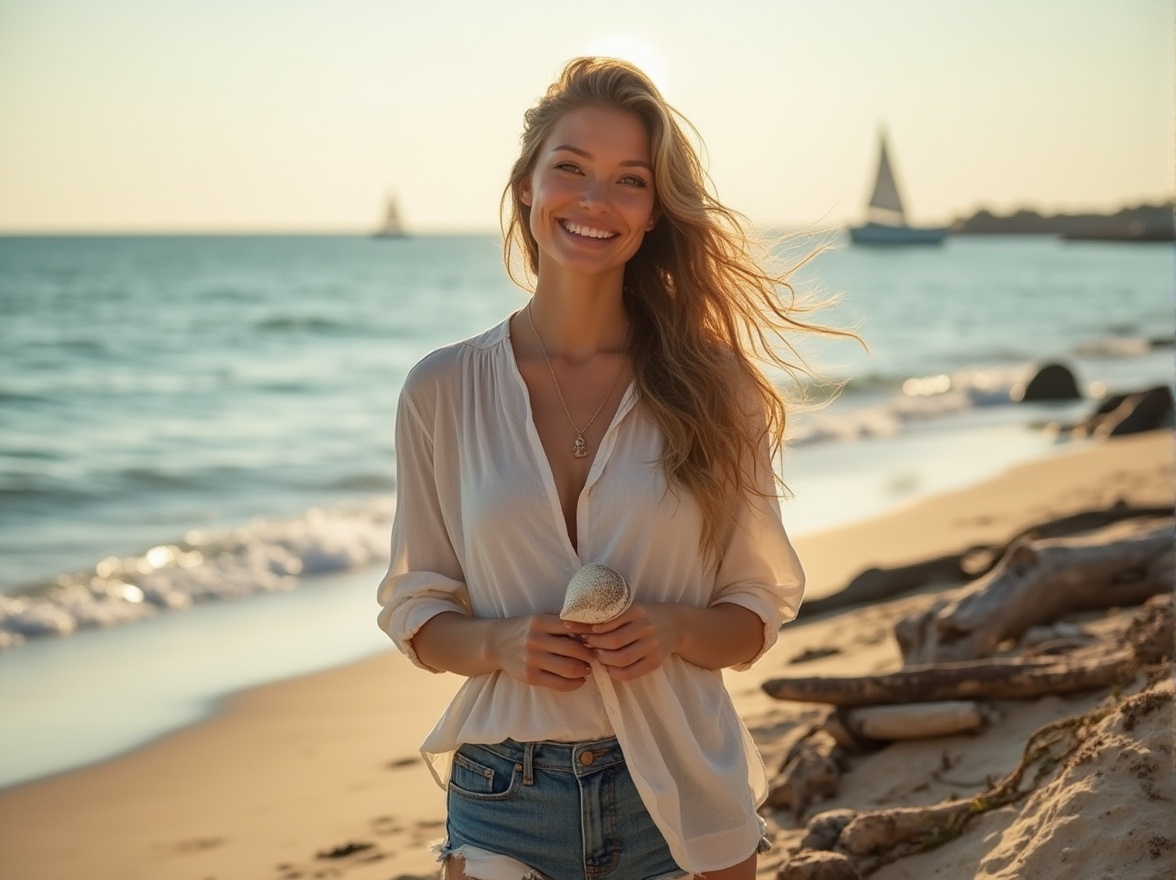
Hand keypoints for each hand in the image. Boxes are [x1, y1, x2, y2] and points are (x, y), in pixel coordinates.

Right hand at [494, 613, 596, 691]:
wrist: (496, 644)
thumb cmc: (524, 629)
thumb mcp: (539, 617)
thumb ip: (561, 621)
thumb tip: (592, 627)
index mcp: (540, 622)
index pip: (572, 626)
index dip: (590, 632)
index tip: (600, 636)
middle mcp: (535, 640)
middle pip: (574, 650)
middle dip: (590, 654)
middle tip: (596, 655)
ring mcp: (532, 660)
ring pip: (569, 668)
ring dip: (585, 669)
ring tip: (588, 667)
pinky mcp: (530, 677)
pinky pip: (559, 684)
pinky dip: (575, 683)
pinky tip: (580, 679)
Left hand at [564, 604, 679, 681]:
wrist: (674, 625)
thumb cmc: (644, 617)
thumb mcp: (630, 609)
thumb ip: (610, 615)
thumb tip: (576, 623)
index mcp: (637, 611)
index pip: (608, 622)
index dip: (589, 629)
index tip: (577, 631)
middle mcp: (646, 628)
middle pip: (613, 642)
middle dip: (594, 645)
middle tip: (585, 644)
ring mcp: (652, 646)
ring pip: (620, 659)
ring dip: (603, 659)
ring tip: (596, 655)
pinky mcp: (655, 662)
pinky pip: (629, 673)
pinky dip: (614, 673)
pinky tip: (608, 666)